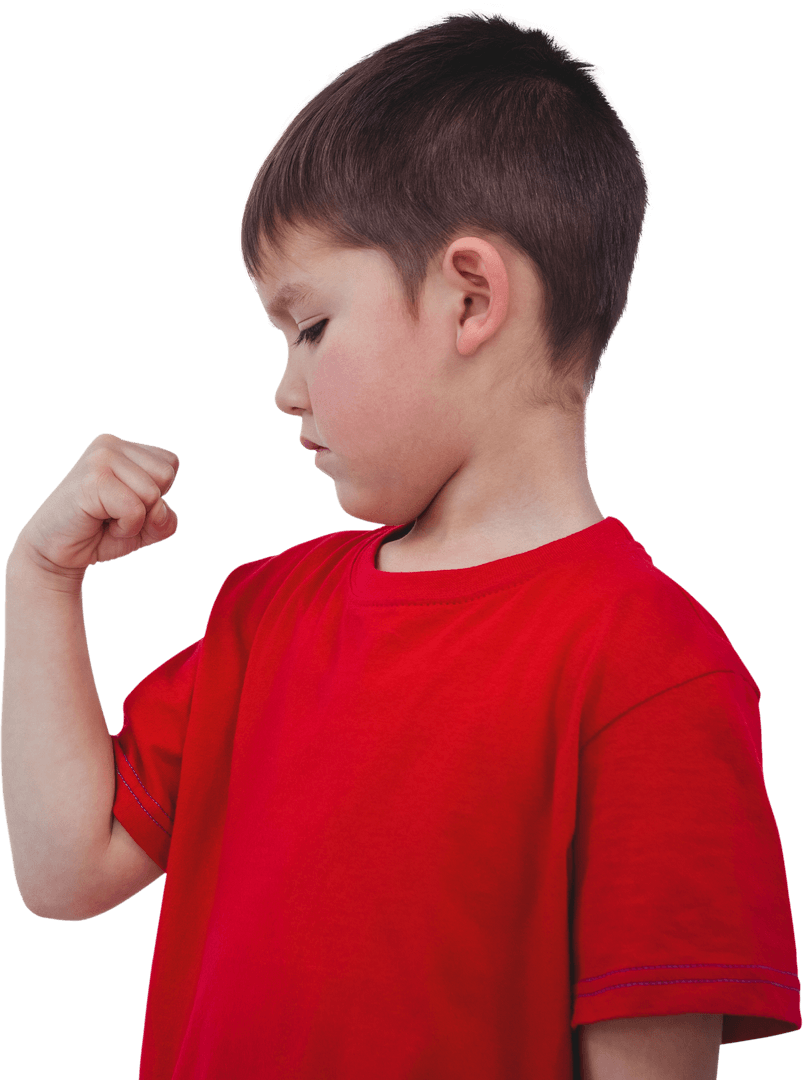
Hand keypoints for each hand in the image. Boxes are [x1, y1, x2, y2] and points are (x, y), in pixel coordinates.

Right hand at [10, 433, 179, 579]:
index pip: (170, 464)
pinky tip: (99, 523)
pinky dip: (125, 527)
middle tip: (113, 513)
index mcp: (122, 447)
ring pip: (152, 494)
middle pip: (165, 475)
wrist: (55, 552)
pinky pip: (135, 509)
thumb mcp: (146, 527)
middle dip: (147, 506)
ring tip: (105, 518)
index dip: (156, 495)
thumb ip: (166, 519)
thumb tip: (159, 507)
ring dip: (134, 520)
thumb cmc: (101, 533)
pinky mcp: (92, 481)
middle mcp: (109, 445)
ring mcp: (99, 459)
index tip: (123, 504)